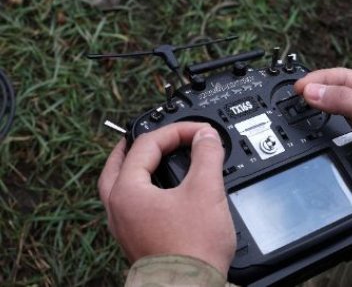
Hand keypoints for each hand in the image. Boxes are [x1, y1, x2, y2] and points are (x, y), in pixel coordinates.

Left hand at [98, 123, 235, 275]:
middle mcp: (118, 209)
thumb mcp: (206, 190)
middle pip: (117, 165)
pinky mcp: (136, 241)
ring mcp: (124, 228)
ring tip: (150, 160)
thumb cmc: (192, 248)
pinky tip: (158, 194)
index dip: (176, 131)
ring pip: (119, 187)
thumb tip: (206, 136)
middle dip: (136, 145)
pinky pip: (129, 206)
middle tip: (150, 134)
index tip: (199, 130)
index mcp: (127, 192)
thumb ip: (206, 155)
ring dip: (134, 168)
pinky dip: (141, 190)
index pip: (145, 144)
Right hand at [295, 68, 351, 214]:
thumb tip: (313, 91)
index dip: (318, 79)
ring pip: (329, 125)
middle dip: (310, 99)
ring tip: (293, 124)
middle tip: (288, 104)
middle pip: (331, 99)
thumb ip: (348, 101)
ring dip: (312, 124)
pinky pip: (332, 150)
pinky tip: (309, 150)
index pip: (340, 78)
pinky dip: (319, 148)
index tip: (297, 88)